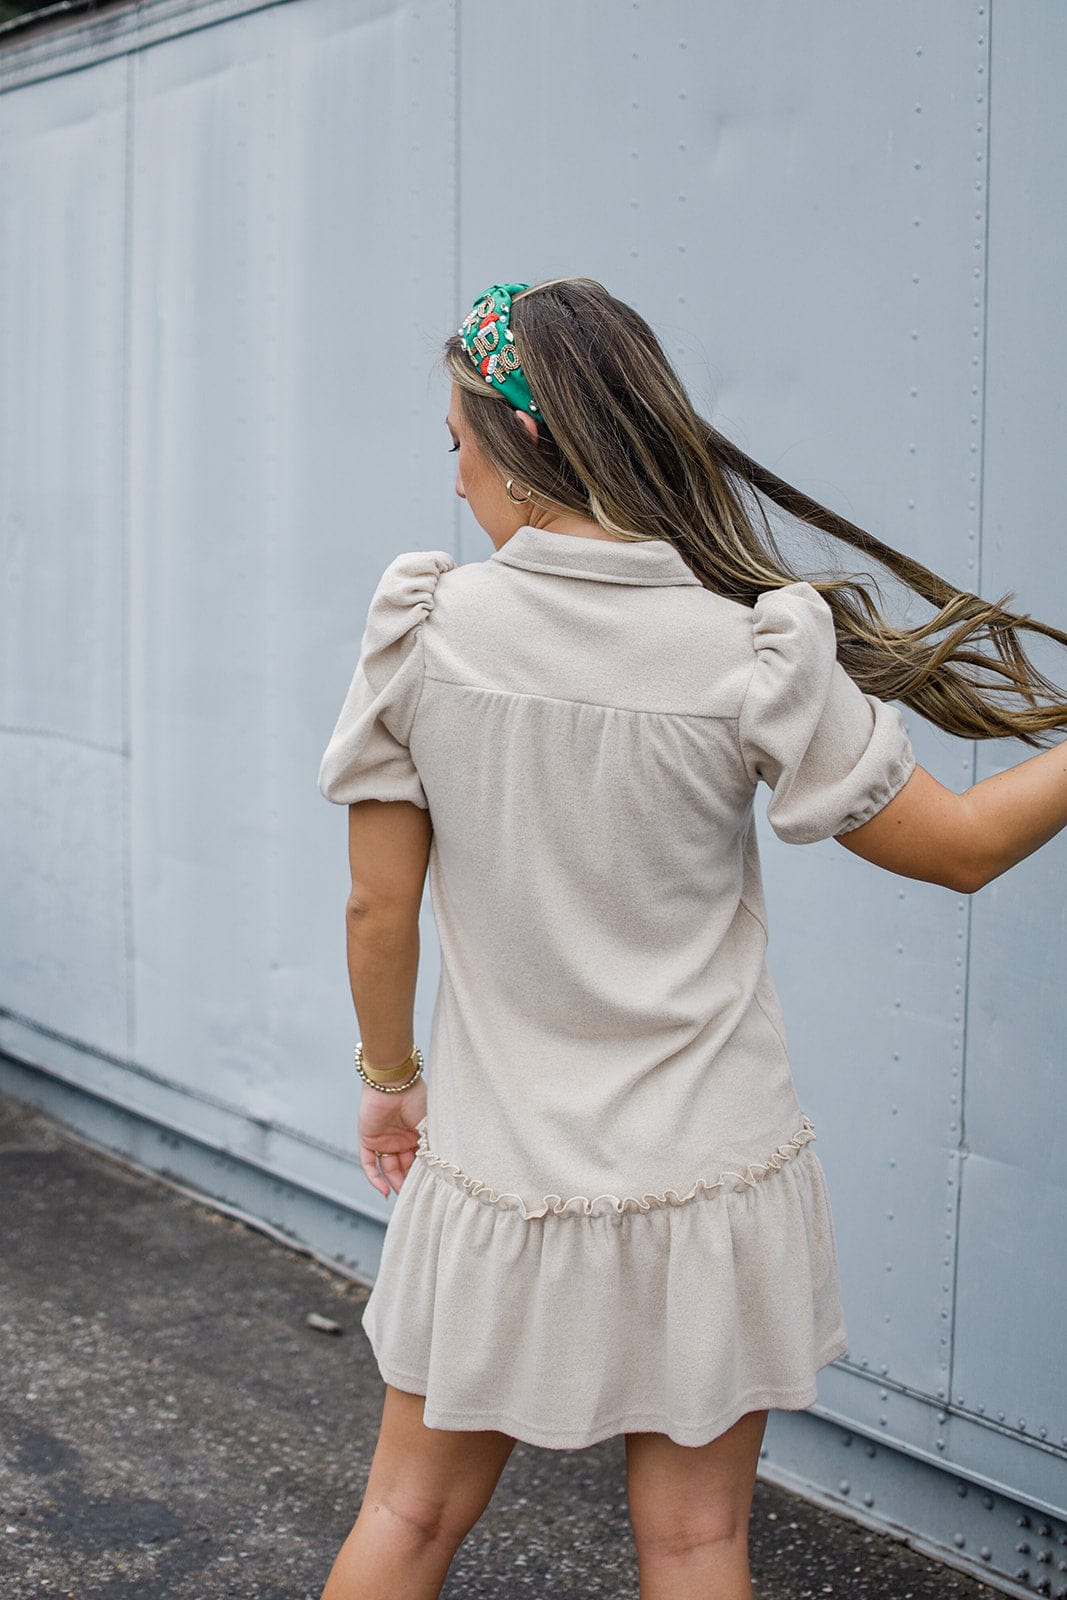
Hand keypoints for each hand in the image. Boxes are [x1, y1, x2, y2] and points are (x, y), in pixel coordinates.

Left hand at [358, 1077, 427, 1198]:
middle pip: (404, 1167)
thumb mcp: (429, 1123)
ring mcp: (384, 1140)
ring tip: (402, 1195)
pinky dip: (375, 1178)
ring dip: (394, 1183)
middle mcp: (400, 1139)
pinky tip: (384, 1190)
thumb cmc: (415, 1097)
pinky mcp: (367, 1140)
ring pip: (388, 1168)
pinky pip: (369, 1164)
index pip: (419, 1160)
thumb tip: (440, 1168)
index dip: (423, 1174)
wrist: (393, 1082)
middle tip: (416, 1195)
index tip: (430, 1187)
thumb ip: (433, 1144)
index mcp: (416, 1134)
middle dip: (409, 1182)